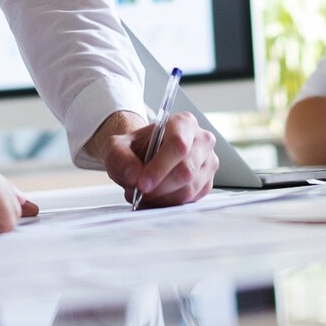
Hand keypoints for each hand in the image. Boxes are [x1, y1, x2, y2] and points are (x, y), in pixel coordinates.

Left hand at [96, 111, 217, 207]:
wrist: (142, 157)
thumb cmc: (135, 149)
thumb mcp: (117, 146)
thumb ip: (120, 157)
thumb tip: (133, 176)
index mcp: (183, 122)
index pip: (178, 144)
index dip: (160, 167)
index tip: (142, 184)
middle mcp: (202, 140)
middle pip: (185, 170)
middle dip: (158, 187)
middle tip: (138, 192)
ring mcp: (208, 162)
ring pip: (188, 188)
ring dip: (162, 198)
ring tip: (143, 194)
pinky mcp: (207, 183)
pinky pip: (190, 199)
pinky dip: (169, 203)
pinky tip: (155, 197)